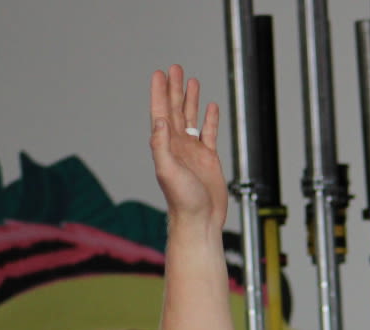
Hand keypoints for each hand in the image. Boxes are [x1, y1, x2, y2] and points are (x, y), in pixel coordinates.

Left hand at [149, 65, 227, 232]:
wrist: (200, 221)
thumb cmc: (182, 202)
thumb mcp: (167, 171)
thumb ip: (161, 144)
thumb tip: (161, 119)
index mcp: (166, 145)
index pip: (161, 112)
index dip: (159, 92)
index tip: (159, 74)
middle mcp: (178, 145)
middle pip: (175, 109)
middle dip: (175, 88)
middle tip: (175, 68)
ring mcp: (193, 151)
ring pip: (191, 118)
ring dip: (191, 99)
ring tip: (192, 80)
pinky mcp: (208, 159)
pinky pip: (209, 133)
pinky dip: (209, 119)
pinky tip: (210, 107)